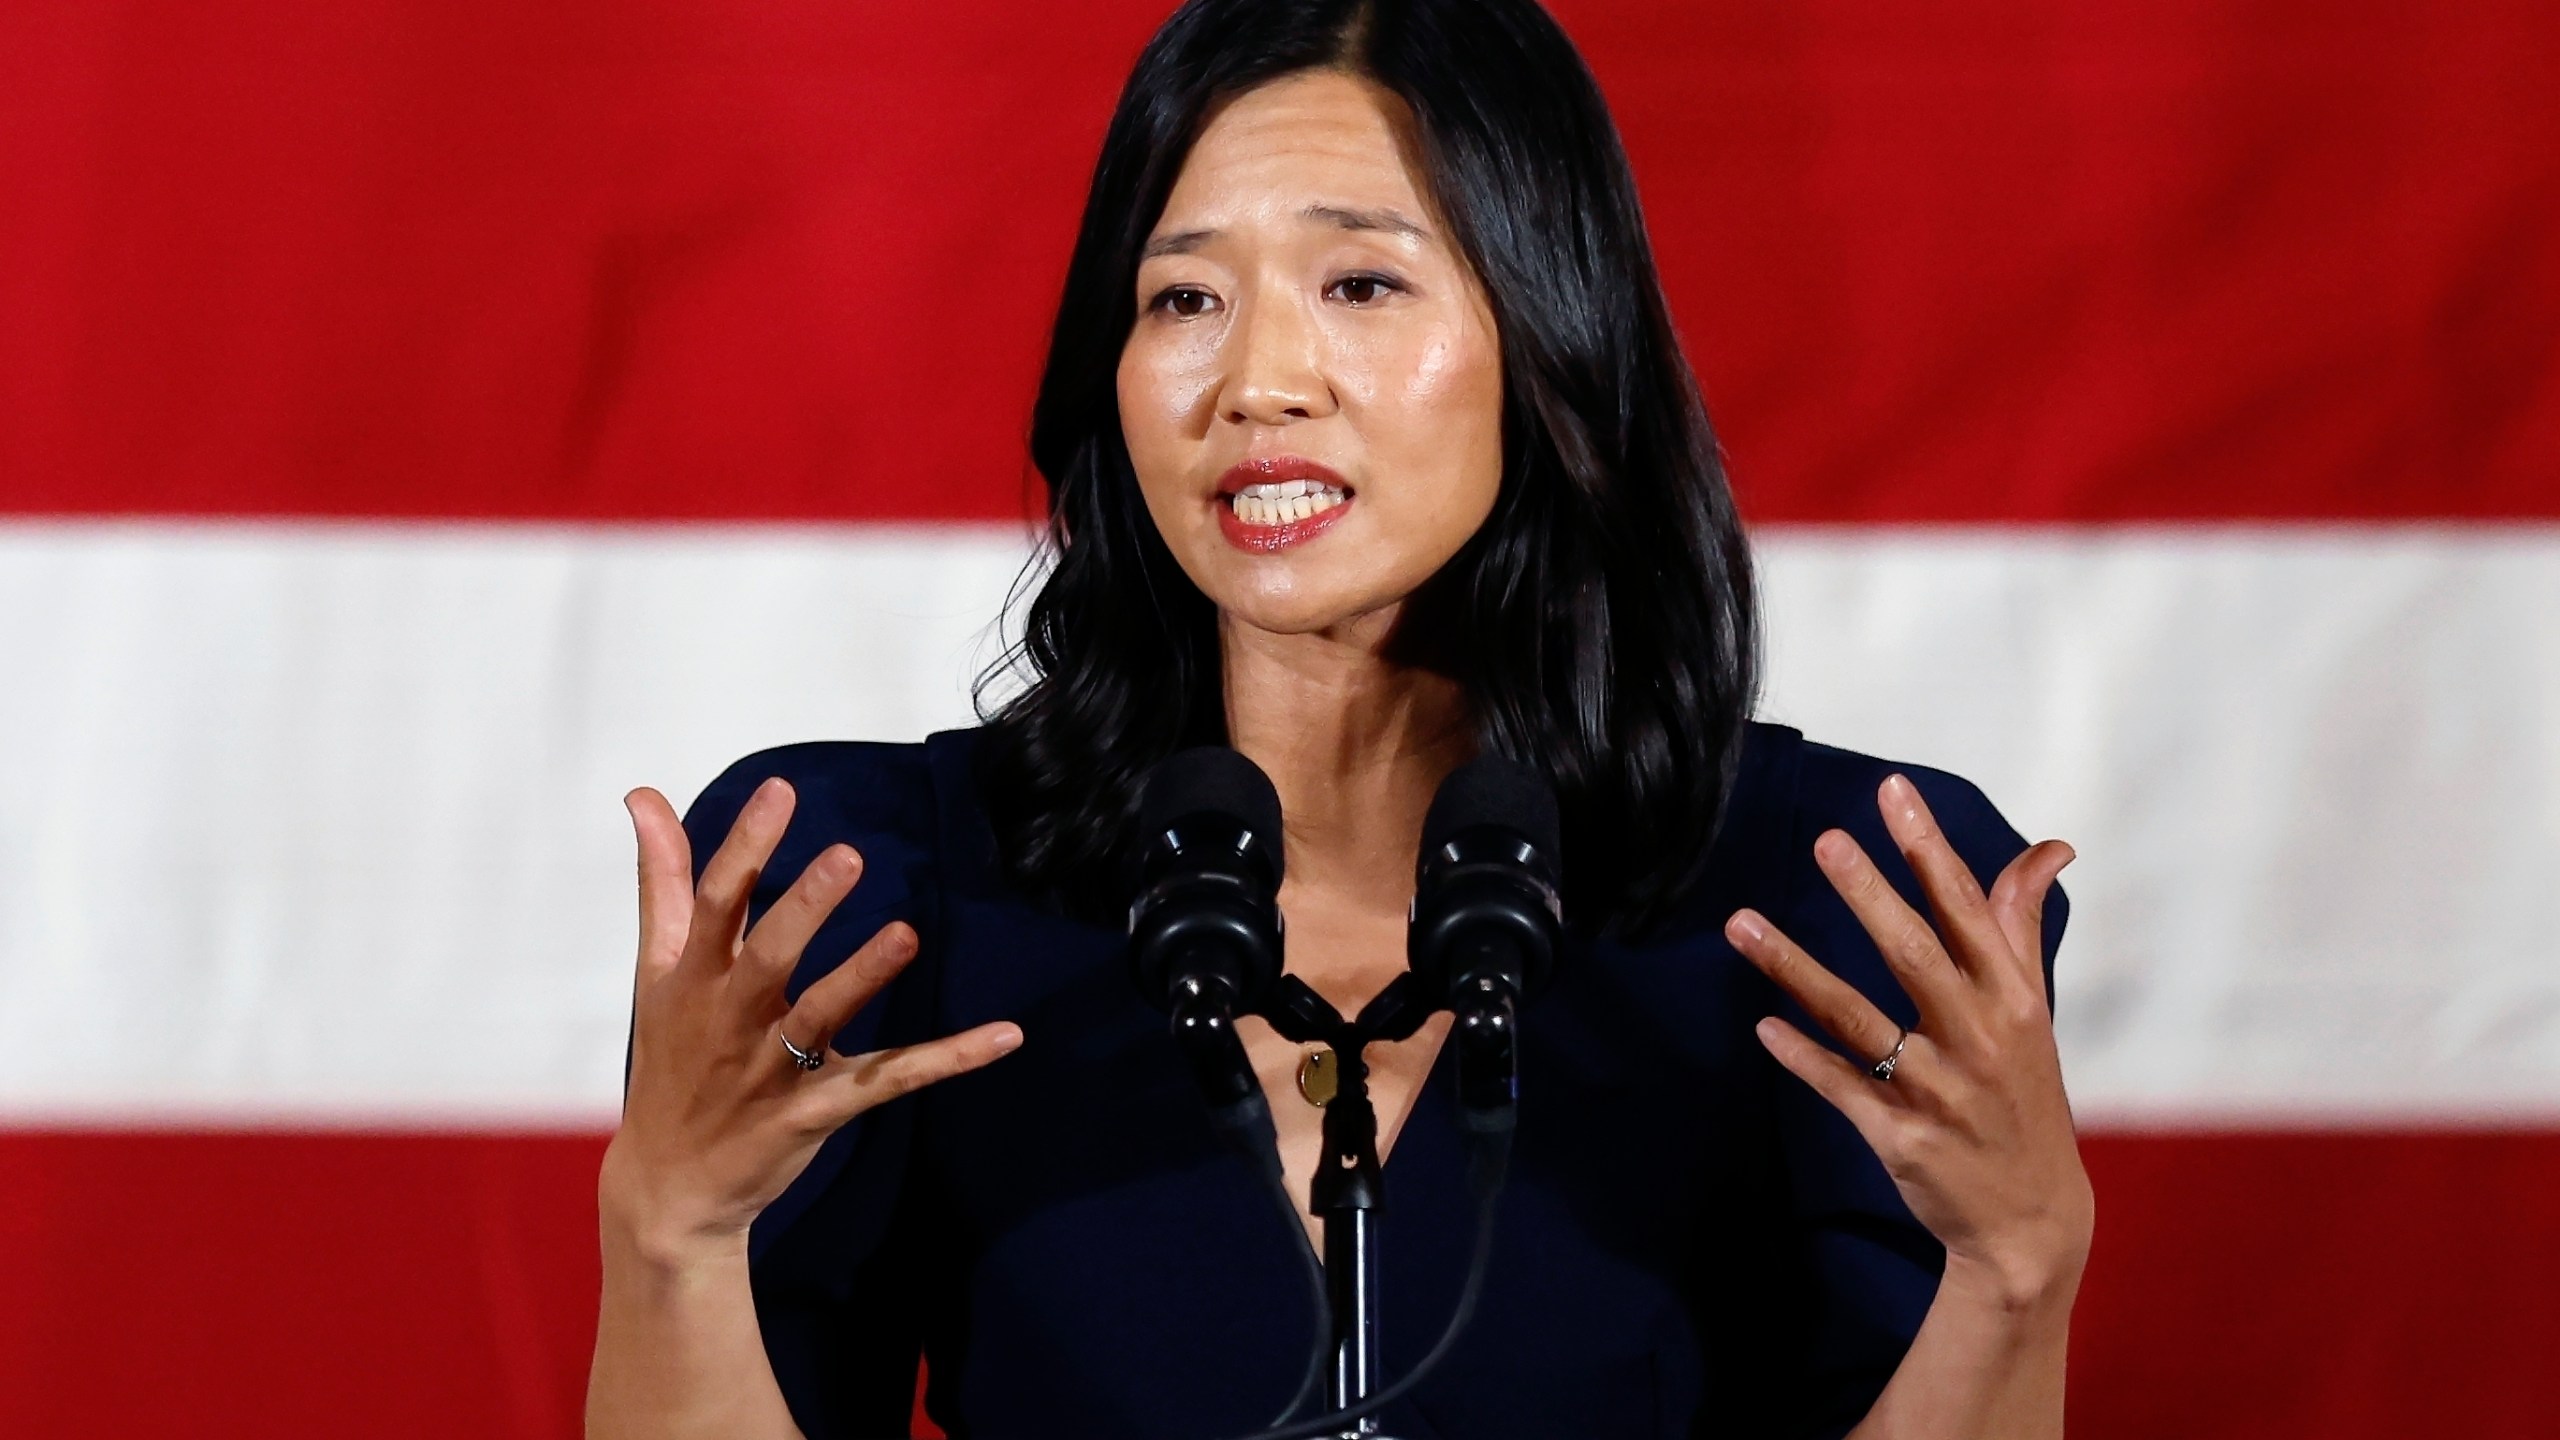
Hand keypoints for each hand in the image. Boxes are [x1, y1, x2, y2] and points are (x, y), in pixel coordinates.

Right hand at [599, 777, 1022, 1260]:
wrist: (667, 1187)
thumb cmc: (670, 1061)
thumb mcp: (656, 971)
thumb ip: (663, 882)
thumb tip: (646, 794)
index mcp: (693, 979)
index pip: (716, 905)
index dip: (744, 848)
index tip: (779, 792)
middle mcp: (731, 1022)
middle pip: (767, 959)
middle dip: (803, 909)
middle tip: (848, 857)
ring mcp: (774, 1072)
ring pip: (821, 1019)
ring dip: (862, 977)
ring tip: (906, 934)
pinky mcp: (815, 1113)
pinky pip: (887, 1081)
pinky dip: (947, 1059)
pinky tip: (1004, 1035)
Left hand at [1724, 774, 2089, 1306]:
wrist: (2032, 1221)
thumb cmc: (2024, 1096)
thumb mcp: (2033, 1011)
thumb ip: (2020, 927)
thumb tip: (2052, 846)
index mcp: (2012, 1001)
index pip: (1968, 910)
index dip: (1929, 849)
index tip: (1893, 792)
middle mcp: (1979, 1039)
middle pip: (1915, 955)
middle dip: (1870, 895)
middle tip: (1824, 840)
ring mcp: (1938, 1090)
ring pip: (1857, 1018)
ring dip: (1796, 968)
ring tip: (1742, 923)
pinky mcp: (1900, 1136)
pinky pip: (1841, 1085)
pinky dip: (1801, 1054)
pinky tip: (1762, 1023)